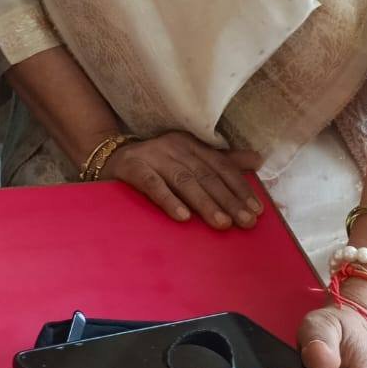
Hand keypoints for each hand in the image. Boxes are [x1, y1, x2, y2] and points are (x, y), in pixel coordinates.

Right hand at [101, 131, 262, 228]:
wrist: (108, 158)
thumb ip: (222, 161)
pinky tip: (183, 217)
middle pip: (206, 175)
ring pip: (184, 181)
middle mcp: (174, 146)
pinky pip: (153, 184)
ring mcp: (152, 156)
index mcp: (190, 144)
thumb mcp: (188, 159)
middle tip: (245, 223)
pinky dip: (169, 200)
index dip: (239, 188)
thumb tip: (258, 160)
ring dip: (205, 203)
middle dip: (228, 200)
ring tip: (222, 223)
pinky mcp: (132, 167)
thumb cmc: (155, 164)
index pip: (220, 166)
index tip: (256, 210)